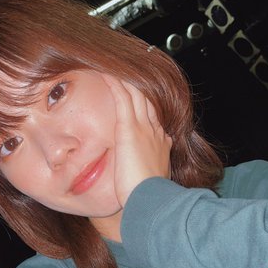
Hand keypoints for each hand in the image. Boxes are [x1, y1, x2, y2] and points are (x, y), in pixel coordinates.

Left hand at [103, 75, 171, 207]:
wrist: (152, 198)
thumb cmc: (147, 196)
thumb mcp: (149, 180)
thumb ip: (144, 171)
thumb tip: (140, 172)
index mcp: (161, 143)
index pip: (153, 117)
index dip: (145, 105)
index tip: (138, 97)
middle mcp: (156, 131)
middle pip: (147, 102)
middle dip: (137, 88)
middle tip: (127, 74)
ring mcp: (144, 128)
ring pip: (136, 96)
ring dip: (125, 81)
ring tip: (114, 68)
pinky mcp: (130, 128)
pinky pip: (123, 99)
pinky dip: (115, 85)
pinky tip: (106, 74)